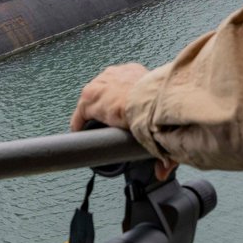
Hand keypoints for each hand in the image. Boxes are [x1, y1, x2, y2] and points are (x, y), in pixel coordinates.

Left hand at [71, 63, 177, 179]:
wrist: (151, 99)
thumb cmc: (161, 102)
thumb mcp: (161, 110)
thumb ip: (161, 131)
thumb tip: (163, 169)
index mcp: (134, 73)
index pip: (122, 85)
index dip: (121, 100)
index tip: (122, 114)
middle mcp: (116, 74)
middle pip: (105, 92)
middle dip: (107, 107)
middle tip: (111, 125)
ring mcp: (101, 84)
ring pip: (92, 101)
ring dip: (93, 115)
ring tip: (96, 130)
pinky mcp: (90, 97)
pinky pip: (81, 113)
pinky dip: (80, 123)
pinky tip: (81, 132)